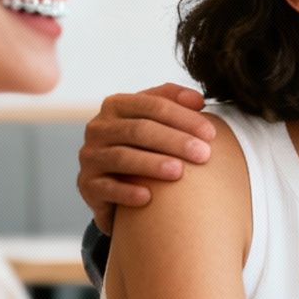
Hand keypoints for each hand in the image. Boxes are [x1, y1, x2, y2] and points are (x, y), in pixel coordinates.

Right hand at [76, 83, 213, 232]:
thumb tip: (198, 100)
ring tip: (180, 172)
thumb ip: (175, 104)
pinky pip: (106, 188)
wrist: (117, 184)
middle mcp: (99, 128)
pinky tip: (148, 197)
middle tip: (203, 155)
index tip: (211, 133)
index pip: (152, 105)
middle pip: (138, 130)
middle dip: (174, 141)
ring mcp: (90, 156)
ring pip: (122, 157)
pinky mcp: (87, 184)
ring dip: (153, 164)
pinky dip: (126, 192)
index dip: (183, 117)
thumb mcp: (157, 121)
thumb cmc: (146, 146)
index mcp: (117, 105)